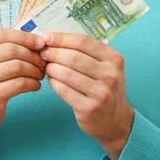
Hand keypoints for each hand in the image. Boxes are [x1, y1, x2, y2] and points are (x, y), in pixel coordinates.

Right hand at [0, 29, 46, 141]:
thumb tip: (33, 40)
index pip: (1, 34)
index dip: (24, 37)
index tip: (40, 43)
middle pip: (11, 49)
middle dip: (32, 54)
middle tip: (42, 61)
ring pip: (17, 66)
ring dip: (34, 69)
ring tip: (39, 74)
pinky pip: (19, 83)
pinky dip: (32, 83)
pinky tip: (35, 85)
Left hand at [40, 32, 133, 156]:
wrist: (116, 121)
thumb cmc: (105, 89)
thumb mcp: (106, 67)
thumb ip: (86, 54)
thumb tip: (54, 40)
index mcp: (114, 59)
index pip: (83, 42)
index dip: (62, 38)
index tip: (47, 38)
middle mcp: (110, 74)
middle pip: (73, 57)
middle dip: (53, 53)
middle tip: (43, 54)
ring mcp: (101, 92)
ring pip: (67, 73)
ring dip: (51, 68)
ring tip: (46, 67)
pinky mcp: (89, 108)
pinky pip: (64, 90)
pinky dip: (54, 82)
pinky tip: (51, 80)